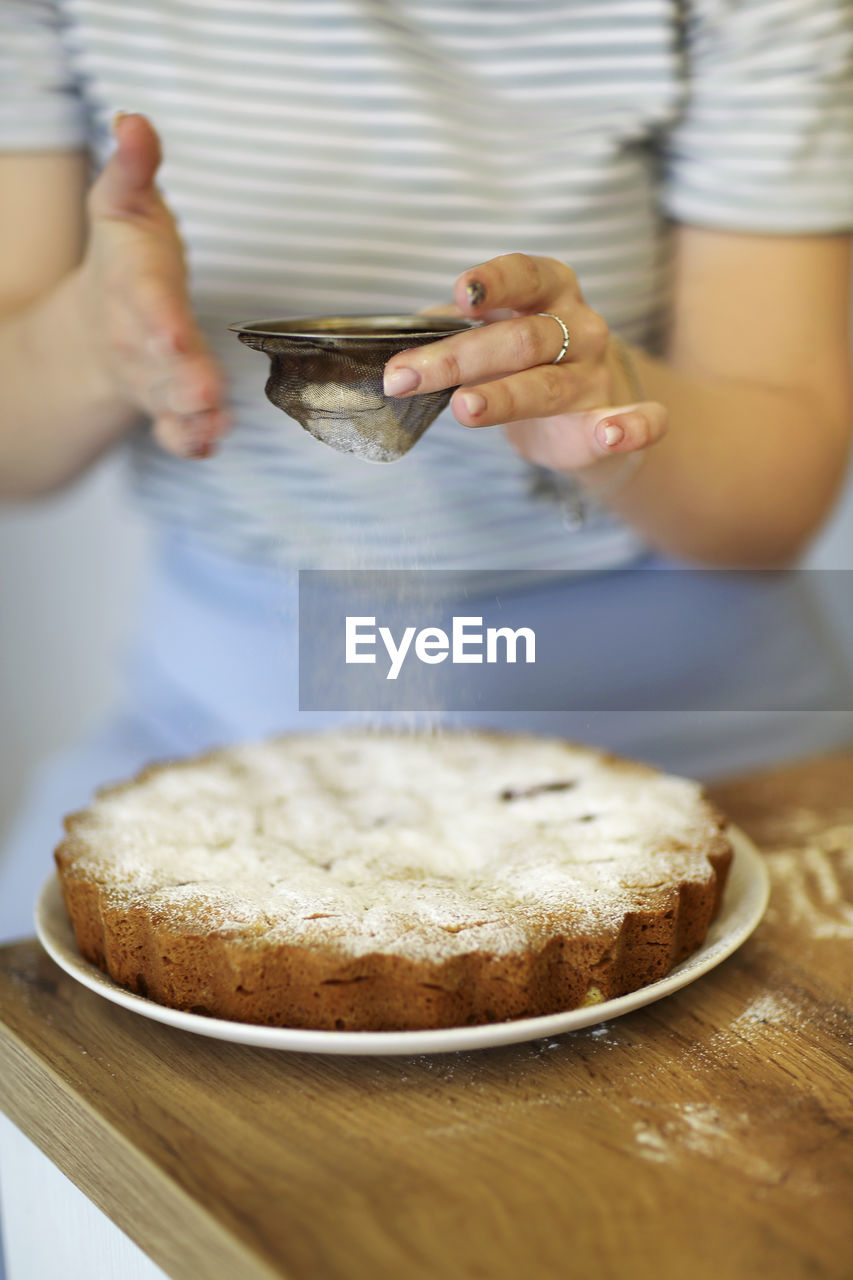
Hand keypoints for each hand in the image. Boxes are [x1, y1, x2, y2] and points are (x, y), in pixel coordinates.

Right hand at [82, 113, 226, 457]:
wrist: (98, 324)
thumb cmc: (126, 258)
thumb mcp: (124, 205)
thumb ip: (133, 167)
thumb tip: (134, 121)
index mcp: (138, 289)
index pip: (150, 305)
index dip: (161, 319)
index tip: (175, 331)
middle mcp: (141, 340)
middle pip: (161, 363)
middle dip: (183, 379)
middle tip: (206, 394)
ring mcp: (153, 378)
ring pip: (170, 402)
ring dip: (192, 416)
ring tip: (214, 424)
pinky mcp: (168, 405)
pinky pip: (174, 430)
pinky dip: (188, 440)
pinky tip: (207, 445)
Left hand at [383, 253, 666, 472]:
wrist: (579, 411)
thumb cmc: (521, 361)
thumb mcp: (487, 334)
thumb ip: (451, 332)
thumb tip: (402, 344)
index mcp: (549, 289)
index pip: (523, 274)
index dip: (492, 282)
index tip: (458, 295)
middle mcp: (579, 326)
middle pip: (520, 339)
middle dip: (456, 358)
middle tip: (403, 377)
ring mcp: (596, 375)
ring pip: (548, 385)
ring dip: (504, 397)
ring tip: (464, 408)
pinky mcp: (611, 422)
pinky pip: (638, 422)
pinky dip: (630, 427)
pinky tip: (611, 433)